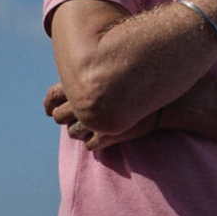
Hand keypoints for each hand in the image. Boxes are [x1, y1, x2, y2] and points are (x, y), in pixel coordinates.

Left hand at [43, 83, 158, 152]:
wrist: (167, 97)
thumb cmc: (142, 79)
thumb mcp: (114, 70)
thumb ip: (95, 74)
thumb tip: (80, 76)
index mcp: (81, 83)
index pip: (52, 95)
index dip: (49, 104)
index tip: (50, 110)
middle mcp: (83, 102)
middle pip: (60, 117)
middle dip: (65, 119)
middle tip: (78, 119)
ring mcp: (95, 120)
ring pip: (73, 133)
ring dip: (79, 133)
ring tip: (92, 129)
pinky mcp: (107, 136)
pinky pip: (91, 145)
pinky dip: (94, 143)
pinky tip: (104, 138)